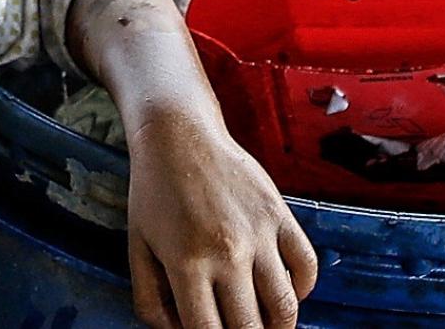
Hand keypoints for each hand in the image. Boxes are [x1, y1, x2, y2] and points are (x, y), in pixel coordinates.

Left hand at [64, 0, 317, 326]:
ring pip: (285, 306)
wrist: (179, 135)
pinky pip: (307, 265)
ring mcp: (259, 233)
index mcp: (187, 264)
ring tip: (268, 327)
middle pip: (250, 328)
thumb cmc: (153, 193)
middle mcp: (228, 252)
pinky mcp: (280, 214)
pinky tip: (286, 292)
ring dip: (280, 326)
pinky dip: (303, 289)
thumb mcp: (137, 248)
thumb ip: (150, 301)